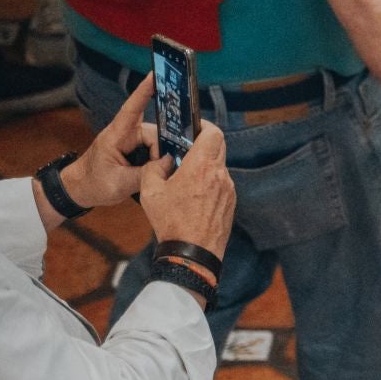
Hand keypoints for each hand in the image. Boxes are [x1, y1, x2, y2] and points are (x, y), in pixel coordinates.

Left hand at [64, 75, 157, 209]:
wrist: (79, 189)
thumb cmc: (92, 183)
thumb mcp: (119, 183)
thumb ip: (145, 173)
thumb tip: (170, 162)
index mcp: (117, 135)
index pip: (132, 108)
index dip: (144, 91)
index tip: (156, 75)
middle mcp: (127, 134)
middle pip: (156, 135)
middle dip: (163, 152)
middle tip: (162, 171)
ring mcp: (132, 141)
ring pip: (159, 144)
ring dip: (160, 160)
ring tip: (154, 176)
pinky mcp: (137, 149)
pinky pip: (156, 150)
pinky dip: (158, 161)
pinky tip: (157, 172)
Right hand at [139, 123, 235, 261]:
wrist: (193, 253)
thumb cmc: (171, 222)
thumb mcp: (149, 192)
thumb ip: (154, 168)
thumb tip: (164, 160)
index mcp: (201, 167)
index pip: (213, 133)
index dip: (204, 126)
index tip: (193, 127)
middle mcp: (220, 175)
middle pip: (218, 146)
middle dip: (203, 143)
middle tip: (186, 148)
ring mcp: (229, 189)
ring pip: (219, 166)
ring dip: (205, 164)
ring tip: (185, 175)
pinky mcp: (231, 201)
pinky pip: (221, 183)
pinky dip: (209, 181)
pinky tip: (193, 194)